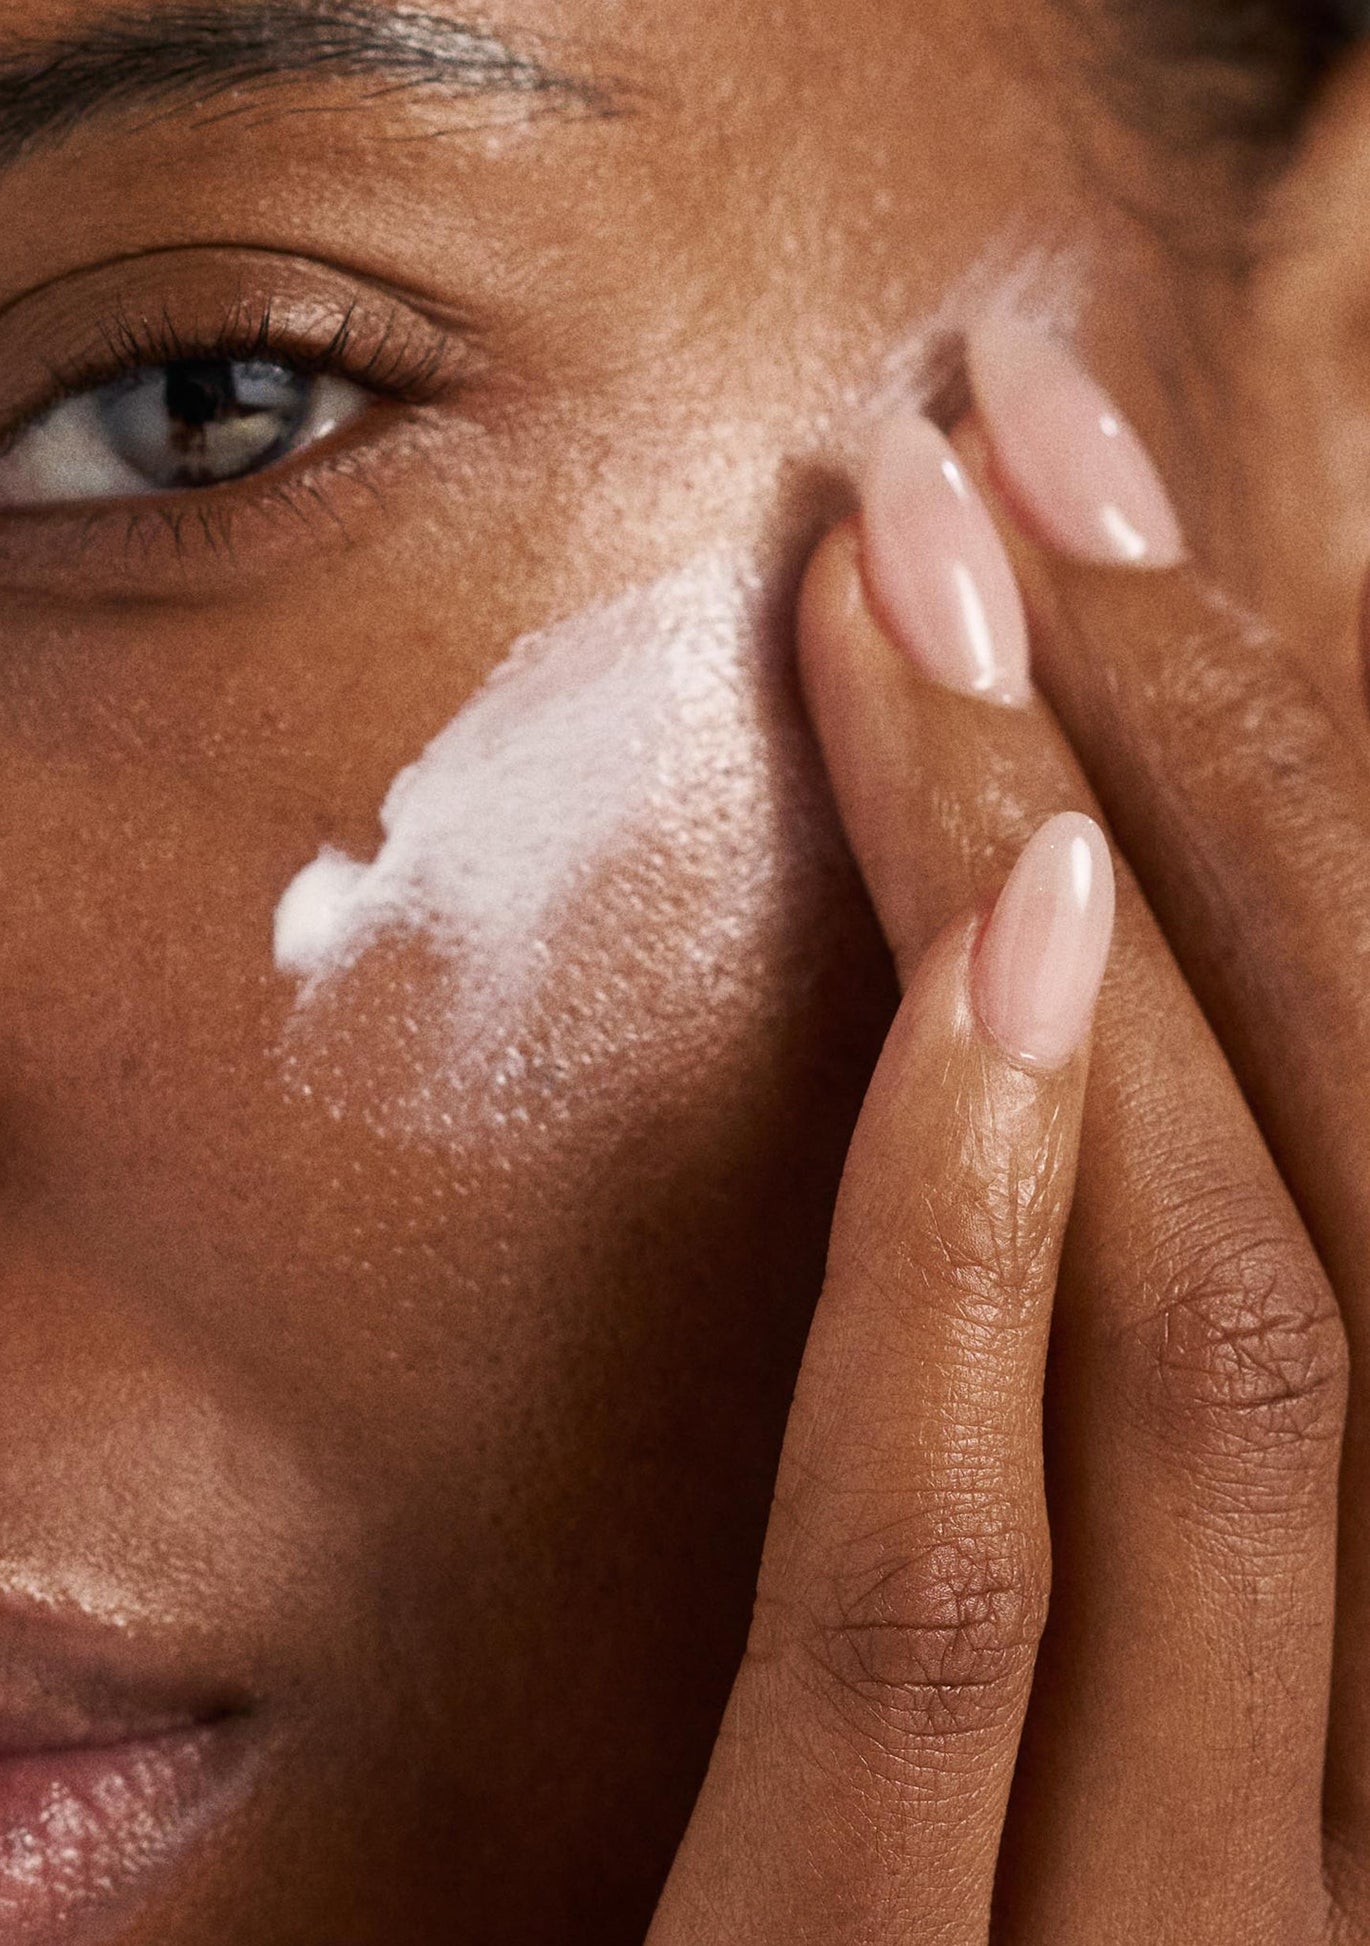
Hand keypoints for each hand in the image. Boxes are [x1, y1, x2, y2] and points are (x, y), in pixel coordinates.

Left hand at [646, 321, 1364, 1940]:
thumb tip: (1096, 1054)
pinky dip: (982, 1247)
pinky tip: (994, 947)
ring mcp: (1204, 1907)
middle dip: (1211, 762)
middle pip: (1350, 1178)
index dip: (1301, 802)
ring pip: (1228, 1334)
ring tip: (963, 578)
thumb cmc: (955, 1927)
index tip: (1121, 546)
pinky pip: (950, 1582)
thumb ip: (1109, 1456)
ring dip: (1083, 897)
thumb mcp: (1085, 1722)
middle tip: (1030, 452)